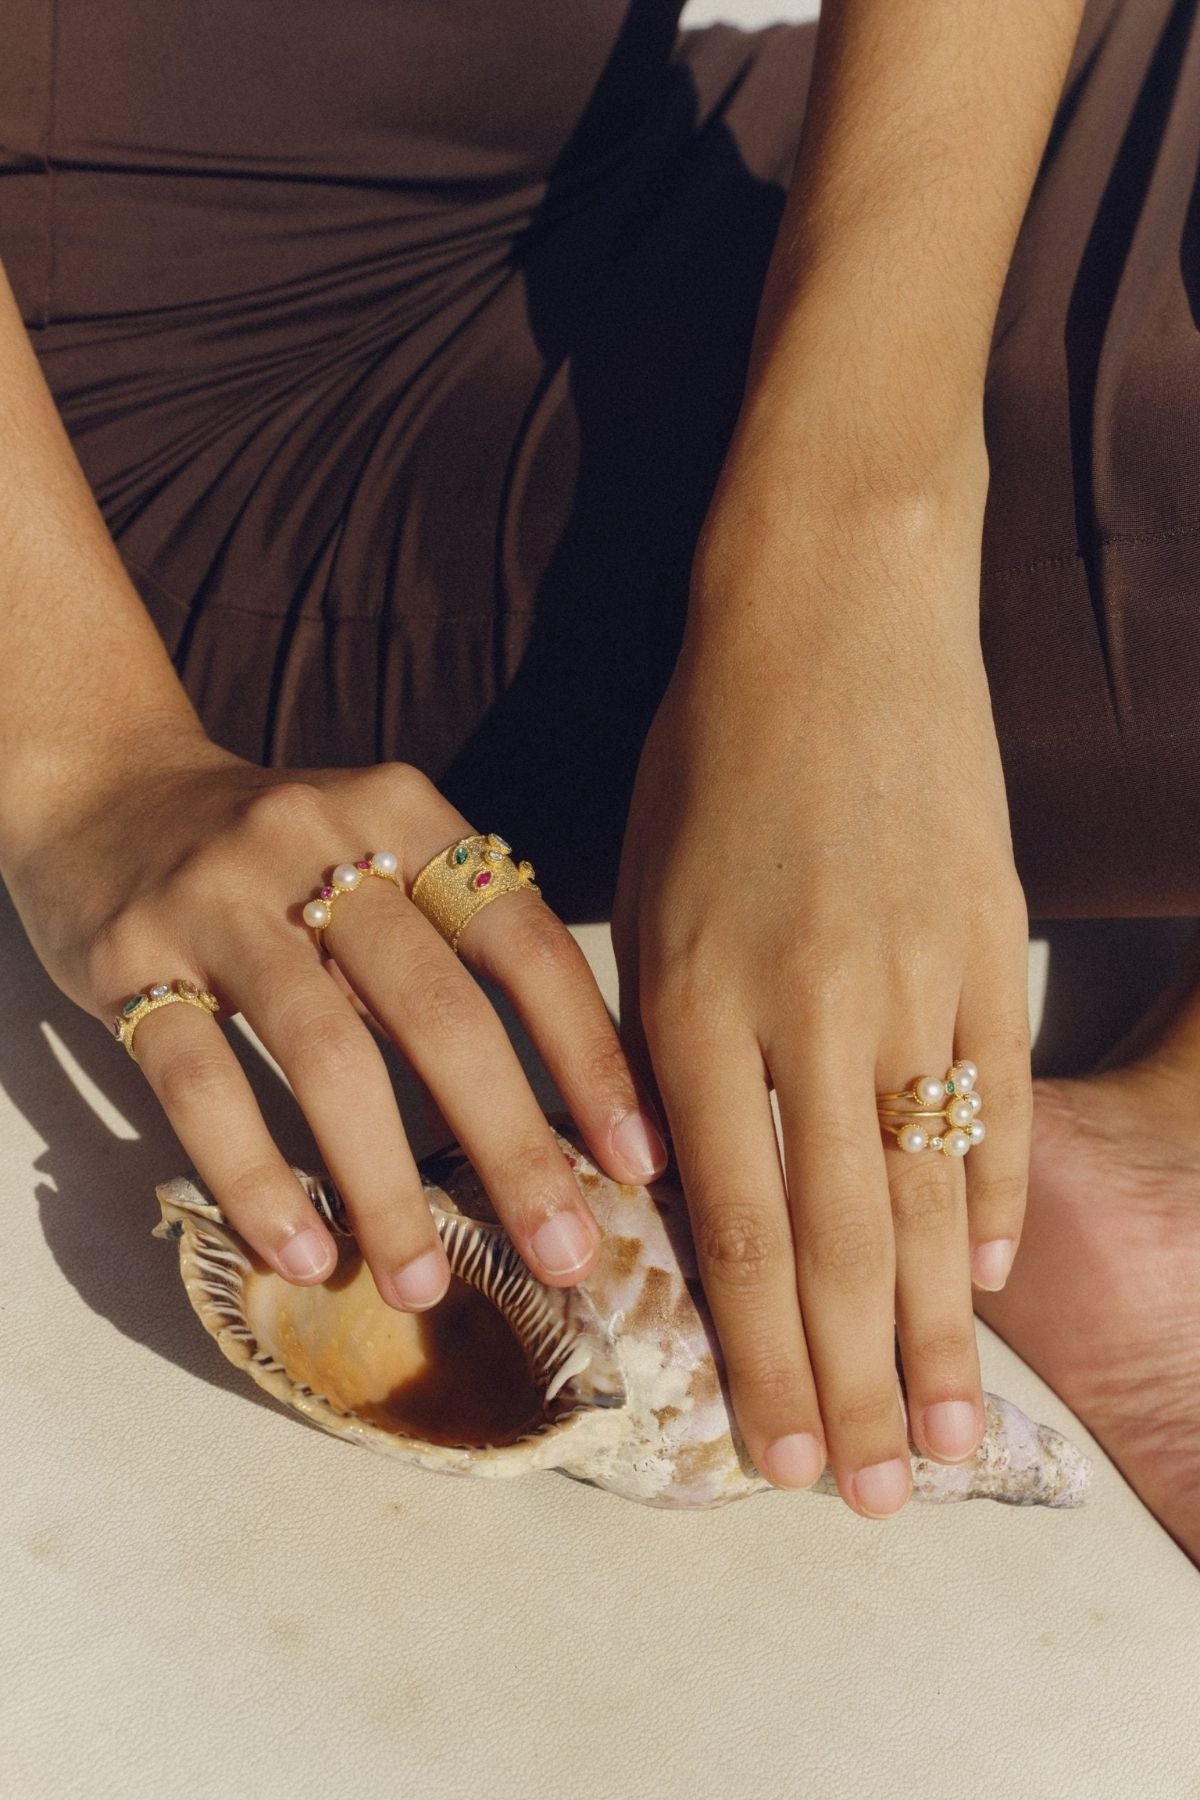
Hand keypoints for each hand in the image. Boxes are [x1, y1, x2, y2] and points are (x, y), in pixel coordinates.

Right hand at [7, 734, 667, 1305]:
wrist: (106, 791)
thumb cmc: (280, 861)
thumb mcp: (380, 861)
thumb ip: (454, 956)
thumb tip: (564, 1121)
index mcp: (406, 814)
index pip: (522, 941)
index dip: (588, 1056)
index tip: (637, 1162)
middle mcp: (319, 841)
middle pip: (437, 1010)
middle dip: (511, 1145)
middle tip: (562, 1256)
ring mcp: (219, 896)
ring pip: (324, 1054)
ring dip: (384, 1186)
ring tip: (423, 1285)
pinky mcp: (130, 955)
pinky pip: (200, 1081)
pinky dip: (254, 1176)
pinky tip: (298, 1252)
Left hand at [611, 457, 1031, 1517]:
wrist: (832, 610)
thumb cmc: (708, 751)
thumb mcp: (640, 890)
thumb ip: (660, 1044)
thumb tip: (684, 1186)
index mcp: (696, 999)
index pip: (732, 1221)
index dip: (756, 1350)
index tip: (767, 1452)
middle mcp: (811, 1009)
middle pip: (837, 1238)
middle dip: (848, 1383)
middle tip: (862, 1498)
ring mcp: (917, 979)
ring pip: (931, 1193)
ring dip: (936, 1332)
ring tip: (948, 1443)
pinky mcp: (992, 942)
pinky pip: (998, 1099)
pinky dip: (995, 1201)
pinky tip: (983, 1284)